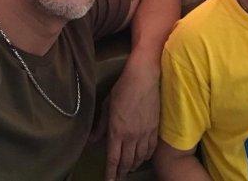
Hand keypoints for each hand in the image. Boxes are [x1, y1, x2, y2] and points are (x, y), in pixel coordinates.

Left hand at [104, 59, 159, 180]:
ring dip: (134, 165)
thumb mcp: (107, 105)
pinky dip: (146, 156)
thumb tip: (93, 140)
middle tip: (119, 177)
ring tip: (130, 169)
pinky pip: (151, 148)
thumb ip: (101, 125)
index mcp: (117, 131)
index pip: (113, 159)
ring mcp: (144, 132)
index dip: (110, 173)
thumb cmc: (122, 88)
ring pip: (140, 157)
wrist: (143, 78)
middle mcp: (131, 136)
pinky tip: (144, 158)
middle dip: (122, 172)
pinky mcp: (155, 127)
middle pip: (127, 161)